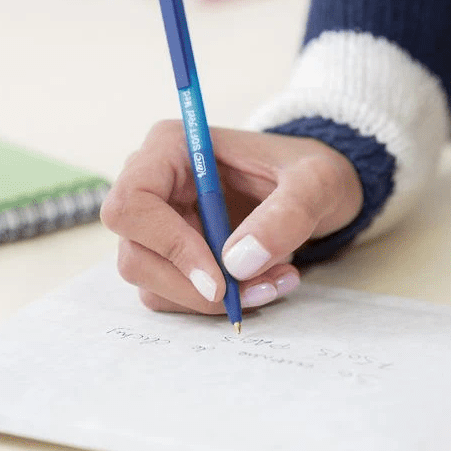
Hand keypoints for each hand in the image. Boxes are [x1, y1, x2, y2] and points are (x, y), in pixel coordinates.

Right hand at [101, 122, 362, 314]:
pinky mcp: (171, 256)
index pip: (132, 203)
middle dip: (194, 286)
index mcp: (171, 148)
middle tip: (258, 289)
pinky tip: (262, 284)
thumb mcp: (317, 181)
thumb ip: (287, 214)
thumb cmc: (312, 172)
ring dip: (212, 300)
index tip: (220, 279)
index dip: (168, 246)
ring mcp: (157, 225)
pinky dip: (216, 303)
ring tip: (274, 283)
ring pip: (152, 283)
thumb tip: (238, 262)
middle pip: (135, 253)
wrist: (318, 190)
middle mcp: (153, 185)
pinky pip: (173, 295)